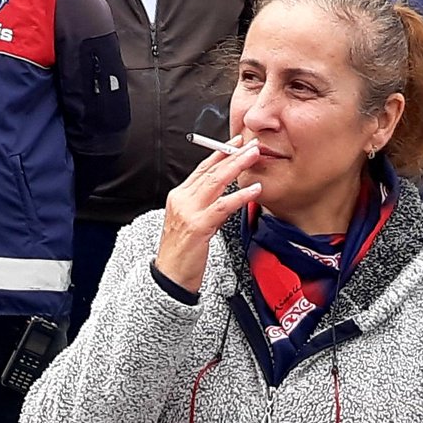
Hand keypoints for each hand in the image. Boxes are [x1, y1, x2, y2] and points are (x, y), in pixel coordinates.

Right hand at [155, 137, 261, 293]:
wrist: (168, 279)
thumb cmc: (181, 253)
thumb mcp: (191, 222)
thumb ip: (206, 206)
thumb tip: (228, 194)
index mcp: (179, 197)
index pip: (202, 169)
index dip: (220, 153)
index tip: (236, 143)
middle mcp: (181, 200)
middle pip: (211, 171)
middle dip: (233, 155)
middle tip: (251, 145)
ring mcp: (188, 212)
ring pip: (216, 182)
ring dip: (237, 167)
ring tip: (254, 157)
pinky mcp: (197, 226)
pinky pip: (222, 206)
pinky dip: (240, 196)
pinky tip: (254, 190)